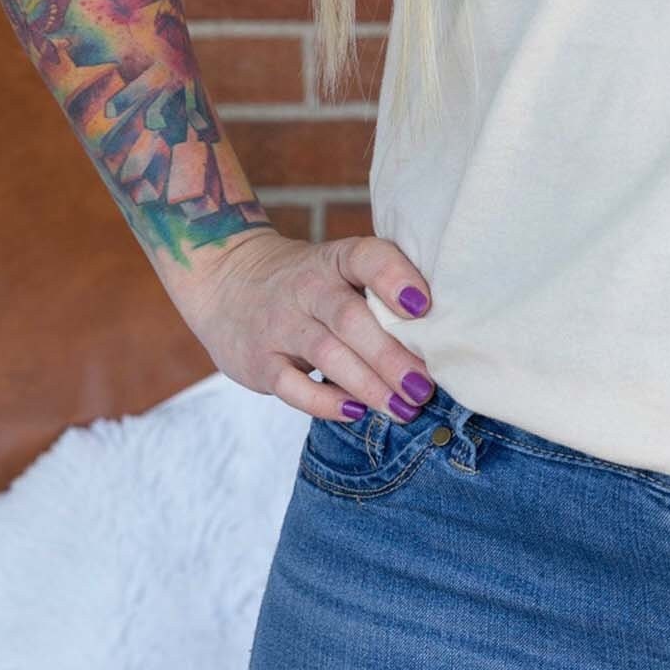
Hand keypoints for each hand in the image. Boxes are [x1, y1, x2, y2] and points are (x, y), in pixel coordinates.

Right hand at [172, 229, 434, 424]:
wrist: (226, 281)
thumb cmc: (309, 284)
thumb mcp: (338, 270)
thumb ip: (380, 294)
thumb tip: (443, 339)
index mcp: (335, 260)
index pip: (366, 258)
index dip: (395, 278)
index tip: (424, 306)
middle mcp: (307, 288)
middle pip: (351, 319)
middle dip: (391, 356)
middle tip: (424, 386)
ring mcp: (279, 324)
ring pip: (326, 354)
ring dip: (369, 384)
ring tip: (403, 407)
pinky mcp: (260, 360)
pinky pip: (291, 385)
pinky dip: (324, 402)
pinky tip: (355, 411)